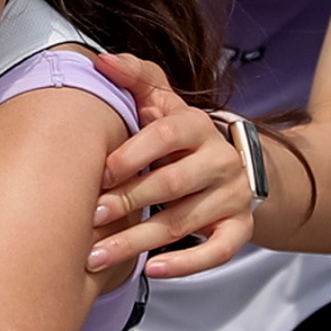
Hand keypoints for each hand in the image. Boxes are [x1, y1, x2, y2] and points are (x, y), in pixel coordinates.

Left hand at [87, 56, 257, 280]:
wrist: (231, 165)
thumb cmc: (179, 136)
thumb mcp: (161, 101)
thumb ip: (134, 77)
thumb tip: (100, 61)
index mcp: (197, 125)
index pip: (167, 135)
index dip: (132, 155)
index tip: (100, 174)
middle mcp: (220, 160)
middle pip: (173, 183)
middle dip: (129, 202)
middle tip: (92, 217)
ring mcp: (232, 197)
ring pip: (185, 222)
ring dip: (138, 242)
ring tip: (97, 256)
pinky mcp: (239, 229)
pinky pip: (217, 251)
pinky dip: (186, 265)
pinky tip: (153, 270)